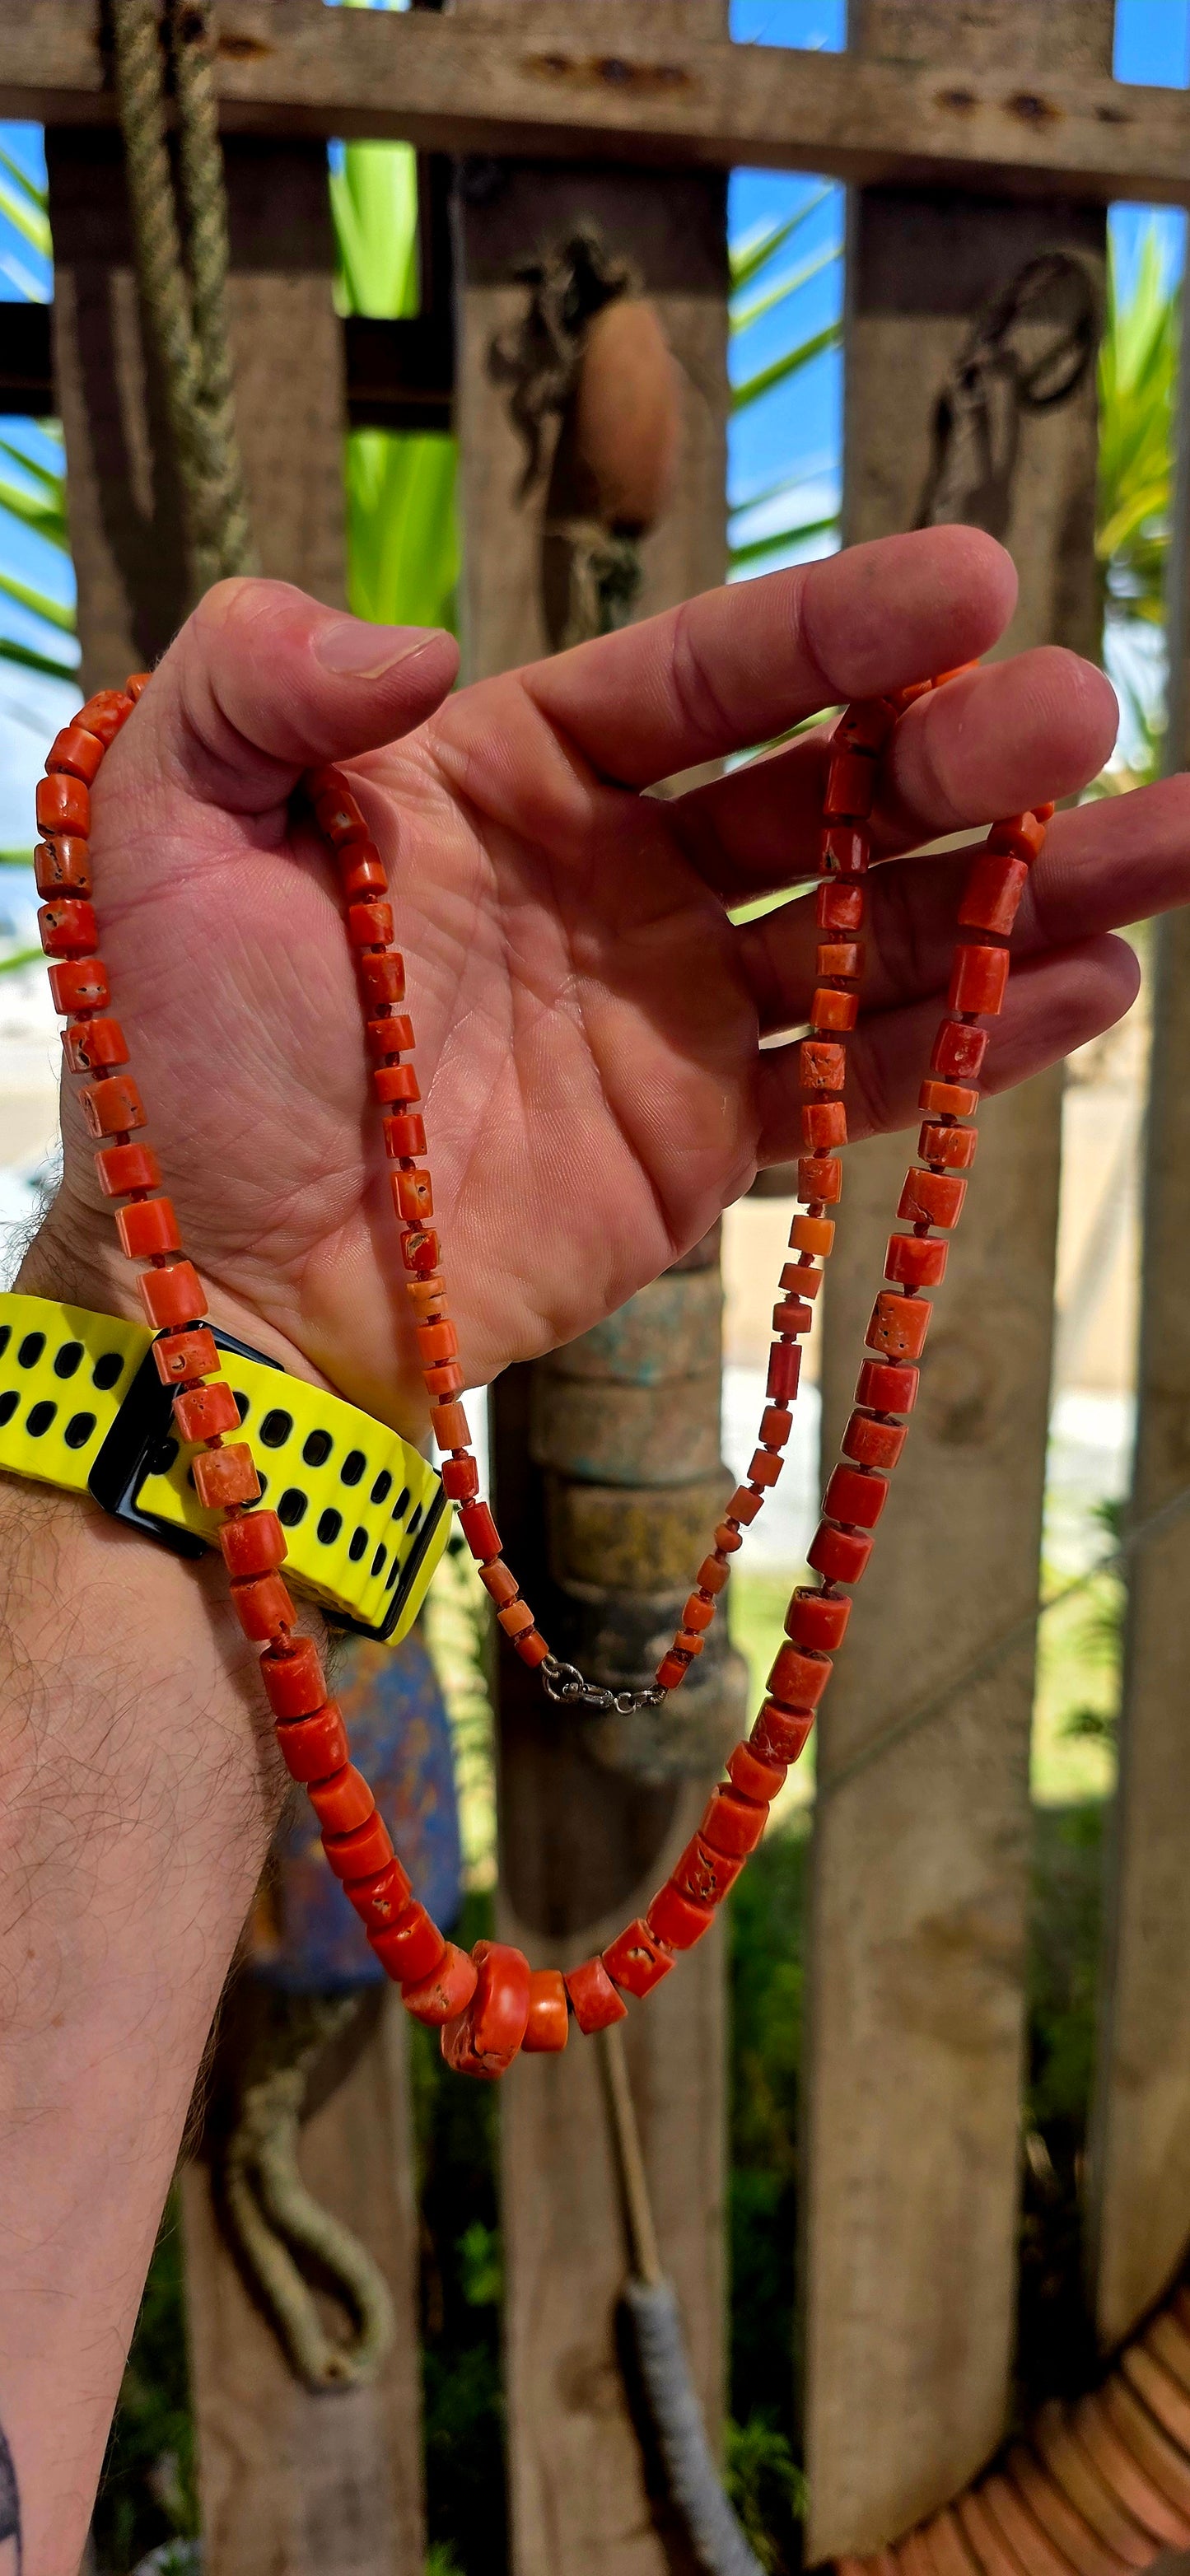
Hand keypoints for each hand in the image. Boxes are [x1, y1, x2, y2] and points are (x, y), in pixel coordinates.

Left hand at [29, 526, 1180, 1435]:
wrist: (210, 1293)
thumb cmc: (177, 1057)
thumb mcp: (157, 822)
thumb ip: (258, 679)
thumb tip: (417, 642)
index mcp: (505, 771)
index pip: (701, 677)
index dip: (834, 632)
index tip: (969, 584)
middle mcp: (613, 879)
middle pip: (824, 795)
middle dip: (957, 754)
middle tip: (1079, 719)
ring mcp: (670, 1016)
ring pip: (874, 935)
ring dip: (1019, 889)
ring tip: (1163, 841)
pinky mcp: (699, 1149)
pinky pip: (853, 1090)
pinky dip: (970, 1049)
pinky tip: (1088, 987)